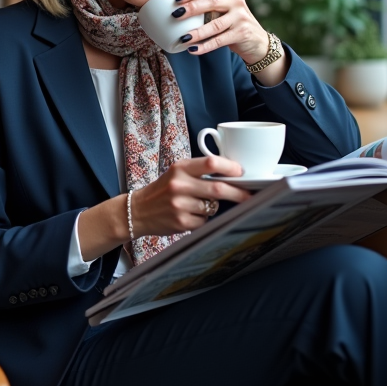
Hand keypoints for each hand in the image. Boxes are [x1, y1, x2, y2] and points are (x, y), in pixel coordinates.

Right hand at [131, 156, 251, 235]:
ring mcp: (180, 205)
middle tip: (248, 195)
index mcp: (180, 168)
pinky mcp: (181, 222)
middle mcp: (179, 185)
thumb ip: (199, 171)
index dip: (230, 168)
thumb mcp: (176, 173)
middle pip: (219, 188)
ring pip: (213, 207)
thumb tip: (232, 175)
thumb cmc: (162, 190)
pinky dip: (203, 219)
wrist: (138, 210)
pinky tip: (190, 215)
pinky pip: (204, 221)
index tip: (241, 172)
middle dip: (238, 193)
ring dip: (214, 207)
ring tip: (199, 204)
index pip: (211, 163)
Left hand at [172, 0, 268, 65]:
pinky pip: (220, 40)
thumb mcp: (224, 9)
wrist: (258, 41)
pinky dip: (205, 46)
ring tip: (182, 38)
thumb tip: (176, 8)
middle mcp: (236, 1)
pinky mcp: (242, 33)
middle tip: (175, 15)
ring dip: (197, 32)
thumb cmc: (233, 24)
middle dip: (192, 8)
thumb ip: (207, 6)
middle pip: (211, 2)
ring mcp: (240, 17)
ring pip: (215, 25)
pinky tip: (193, 50)